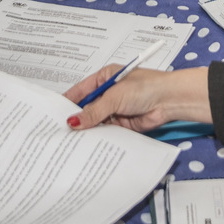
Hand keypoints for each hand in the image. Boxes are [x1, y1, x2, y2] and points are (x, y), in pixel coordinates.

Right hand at [64, 64, 210, 131]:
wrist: (169, 100)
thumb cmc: (145, 87)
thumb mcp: (114, 97)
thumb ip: (93, 111)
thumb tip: (73, 122)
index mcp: (104, 78)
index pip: (80, 91)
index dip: (68, 102)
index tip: (53, 114)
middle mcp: (109, 94)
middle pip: (87, 108)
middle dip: (77, 119)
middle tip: (60, 132)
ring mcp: (115, 109)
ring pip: (96, 121)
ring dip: (88, 130)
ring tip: (71, 142)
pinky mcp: (123, 124)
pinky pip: (107, 132)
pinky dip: (99, 137)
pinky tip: (89, 145)